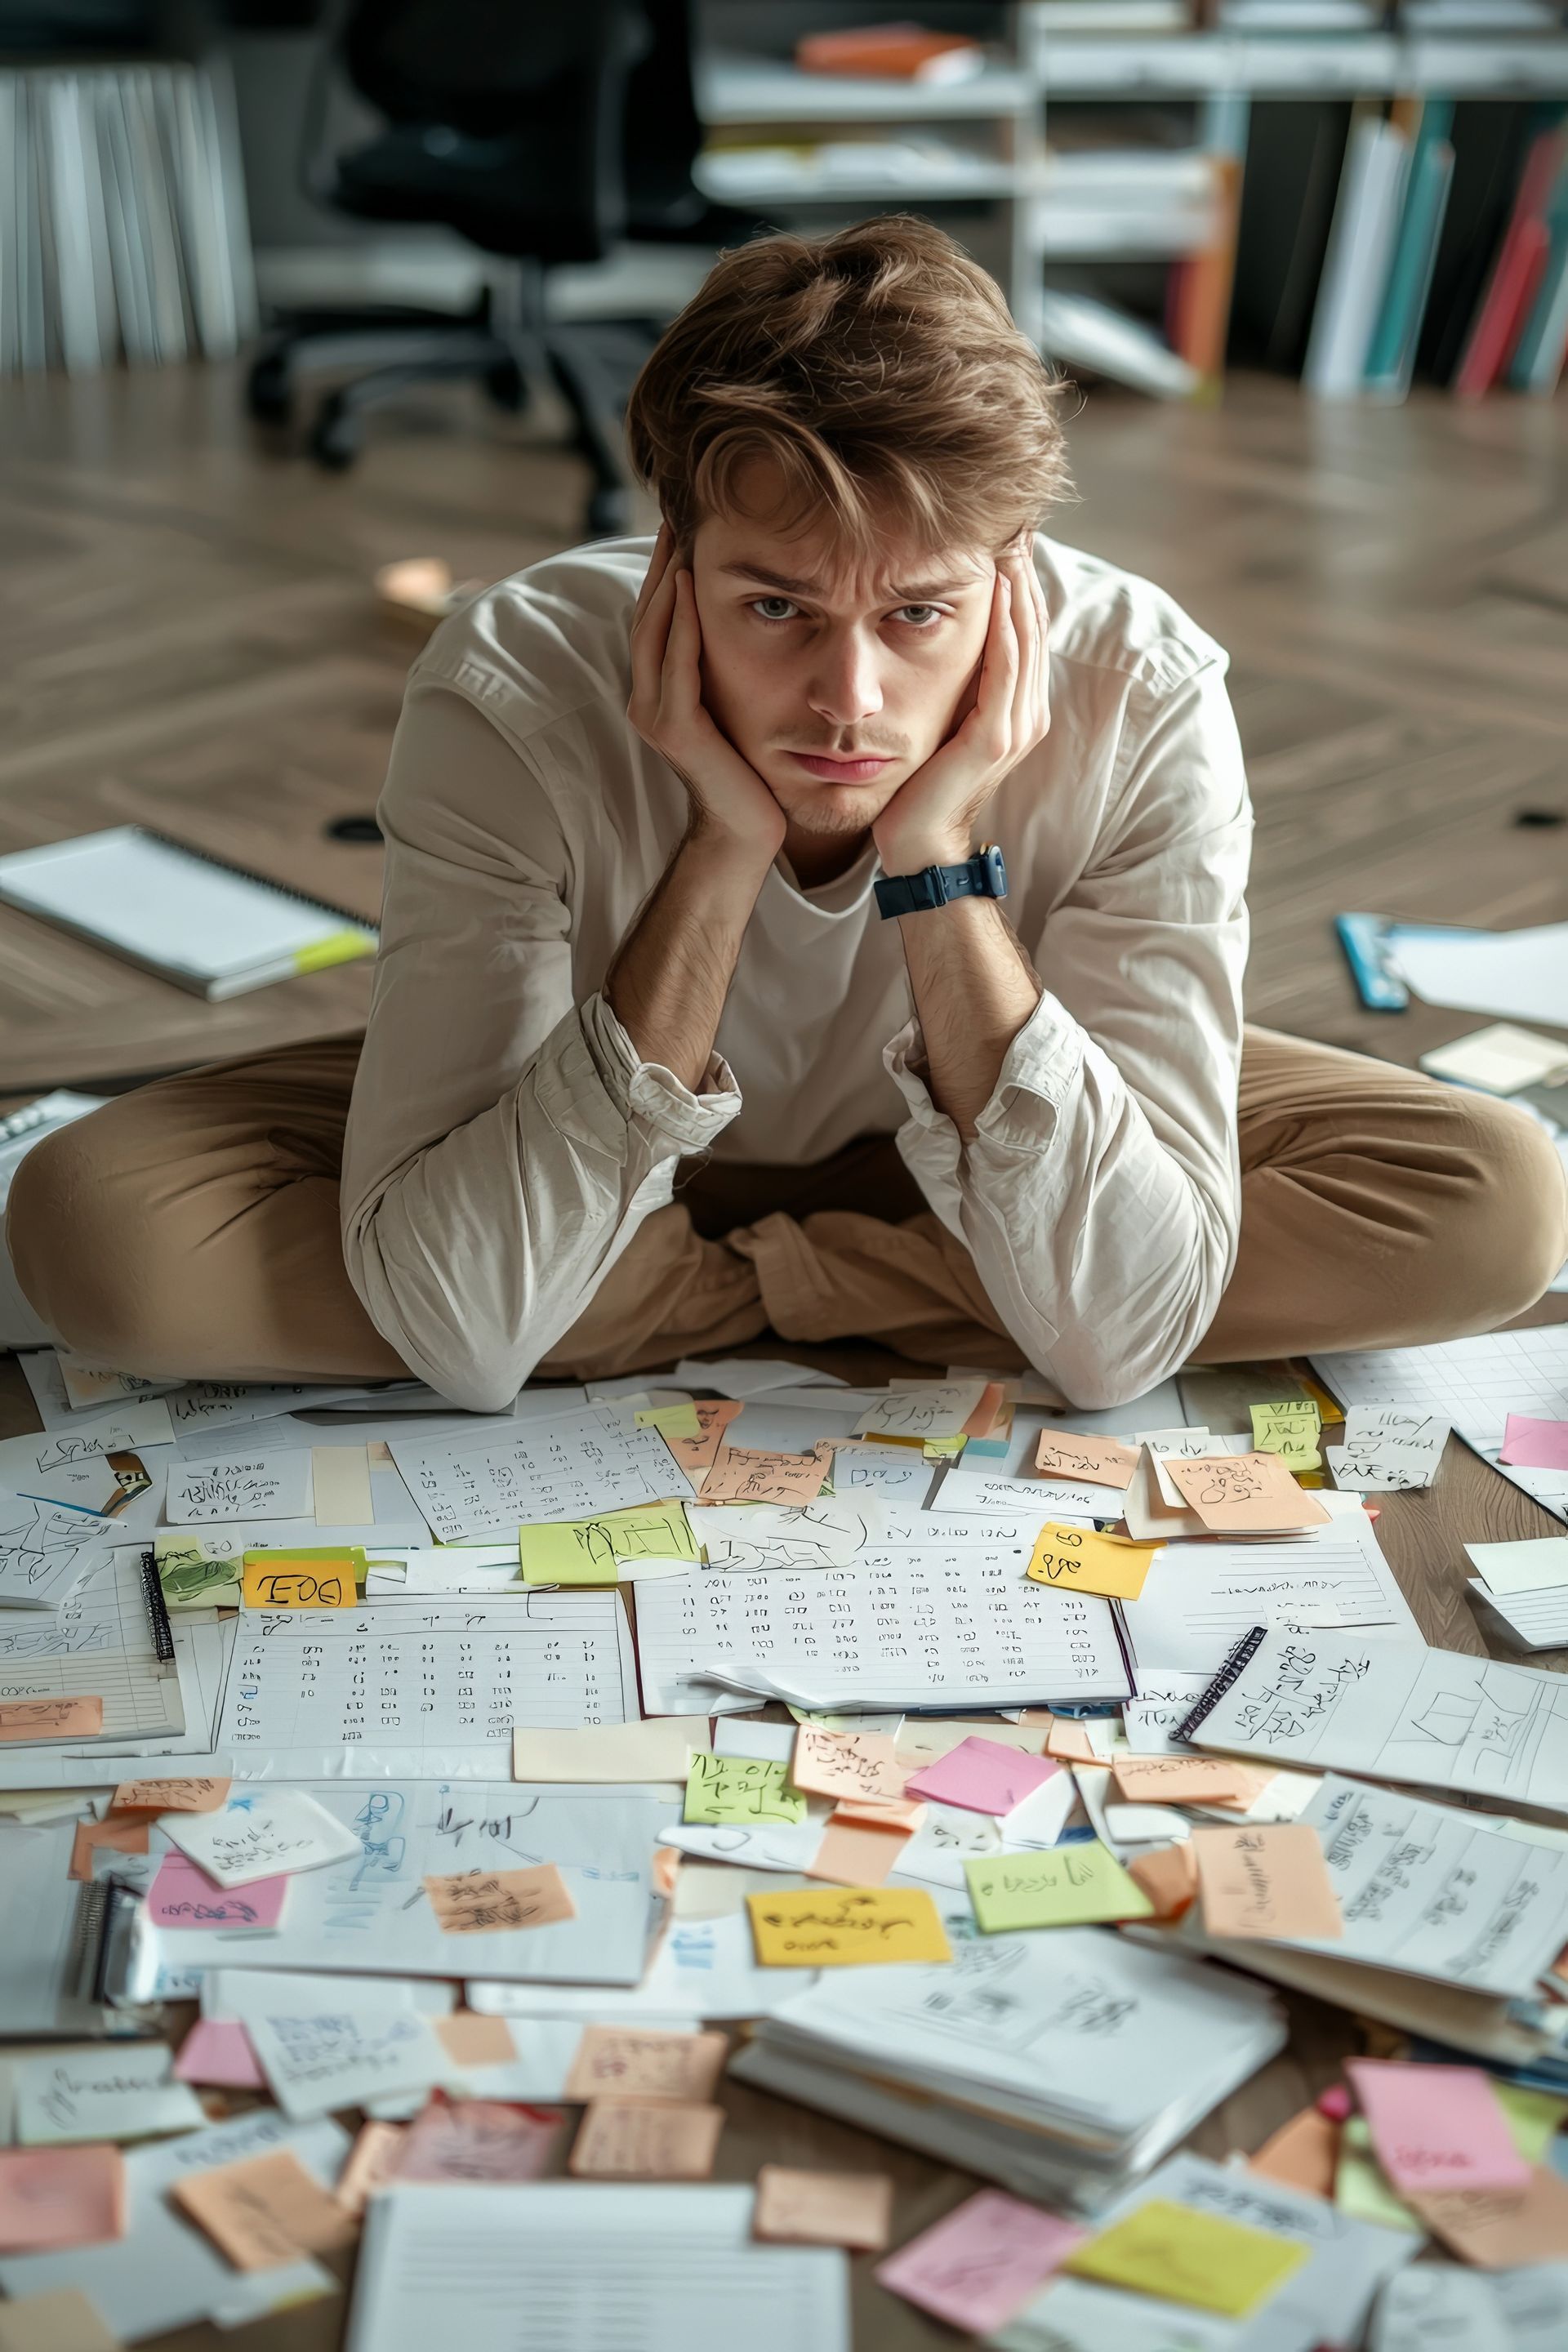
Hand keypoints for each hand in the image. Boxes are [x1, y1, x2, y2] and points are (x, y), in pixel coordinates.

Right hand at [628, 523, 785, 865]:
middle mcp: (646, 697)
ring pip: (655, 632)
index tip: (682, 519)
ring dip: (667, 579)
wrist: (749, 828)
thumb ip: (725, 665)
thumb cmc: (750, 768)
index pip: (657, 614)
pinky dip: (682, 623)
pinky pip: (676, 664)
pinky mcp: (675, 729)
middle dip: (662, 560)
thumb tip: (750, 612)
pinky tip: (692, 586)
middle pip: (649, 613)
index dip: (665, 566)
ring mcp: (654, 713)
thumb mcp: (737, 702)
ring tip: (681, 533)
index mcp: (658, 688)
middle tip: (677, 509)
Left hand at [872, 548, 1049, 875]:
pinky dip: (1006, 626)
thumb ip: (952, 683)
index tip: (1006, 530)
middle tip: (1016, 516)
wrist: (919, 845)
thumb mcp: (939, 719)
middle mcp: (1026, 711)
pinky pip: (1007, 669)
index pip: (1025, 626)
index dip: (1019, 577)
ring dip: (1020, 584)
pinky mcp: (995, 738)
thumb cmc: (920, 785)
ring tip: (1011, 536)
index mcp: (1017, 705)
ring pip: (1025, 637)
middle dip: (1024, 568)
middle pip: (1033, 622)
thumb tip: (933, 633)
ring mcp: (1016, 724)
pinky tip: (999, 587)